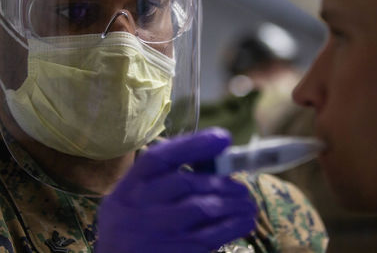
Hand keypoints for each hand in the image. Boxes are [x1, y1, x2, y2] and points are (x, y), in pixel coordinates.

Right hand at [94, 128, 256, 252]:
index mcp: (129, 188)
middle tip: (241, 188)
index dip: (194, 145)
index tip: (223, 139)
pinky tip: (243, 222)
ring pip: (202, 208)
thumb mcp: (135, 197)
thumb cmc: (134, 225)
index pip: (159, 158)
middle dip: (221, 182)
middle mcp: (138, 207)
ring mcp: (156, 232)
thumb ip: (164, 178)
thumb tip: (214, 159)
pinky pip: (209, 237)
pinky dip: (232, 227)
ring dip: (232, 203)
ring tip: (247, 204)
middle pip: (186, 183)